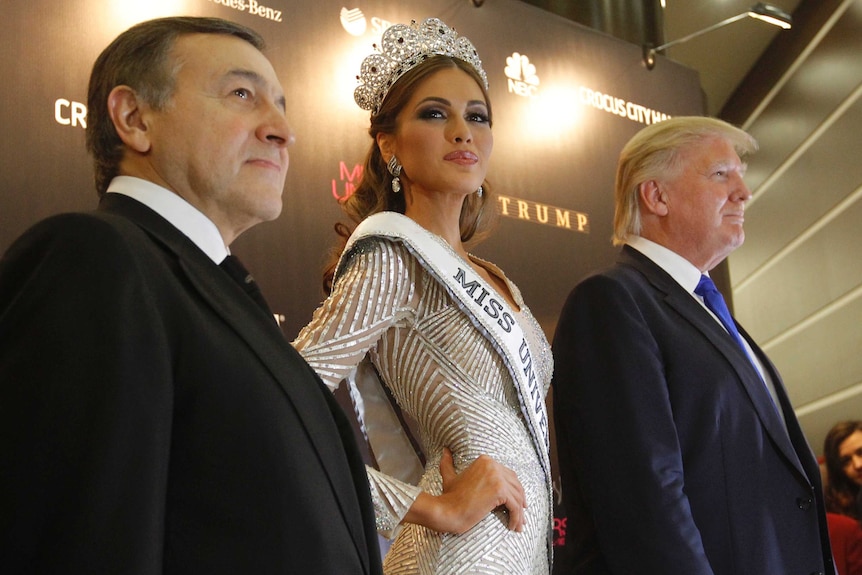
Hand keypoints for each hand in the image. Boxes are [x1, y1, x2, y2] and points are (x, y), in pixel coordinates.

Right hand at [404, 448, 526, 534]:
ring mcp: (497, 477)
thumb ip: (448, 463)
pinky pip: (515, 506)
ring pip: (517, 497)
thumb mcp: (449, 477)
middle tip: (521, 514)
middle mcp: (492, 465)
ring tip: (518, 524)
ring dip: (519, 512)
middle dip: (520, 500)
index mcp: (485, 460)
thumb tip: (445, 450)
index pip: (508, 475)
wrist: (447, 510)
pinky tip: (513, 526)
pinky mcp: (499, 491)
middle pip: (516, 485)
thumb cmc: (449, 497)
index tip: (516, 501)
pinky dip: (517, 518)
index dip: (513, 489)